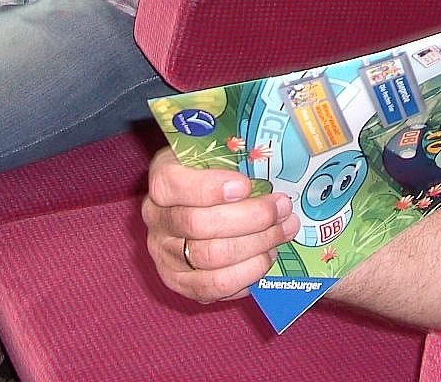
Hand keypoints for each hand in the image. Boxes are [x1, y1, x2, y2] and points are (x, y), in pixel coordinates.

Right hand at [141, 147, 299, 303]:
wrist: (199, 209)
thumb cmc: (217, 176)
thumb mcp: (219, 154)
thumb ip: (236, 153)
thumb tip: (272, 159)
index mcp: (162, 179)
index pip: (171, 184)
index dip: (208, 187)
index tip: (245, 185)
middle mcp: (156, 219)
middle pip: (198, 225)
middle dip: (250, 218)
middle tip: (283, 208)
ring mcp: (165, 255)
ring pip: (210, 258)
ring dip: (256, 245)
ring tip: (284, 231)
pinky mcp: (180, 283)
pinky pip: (214, 287)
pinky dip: (246, 274)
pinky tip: (266, 257)